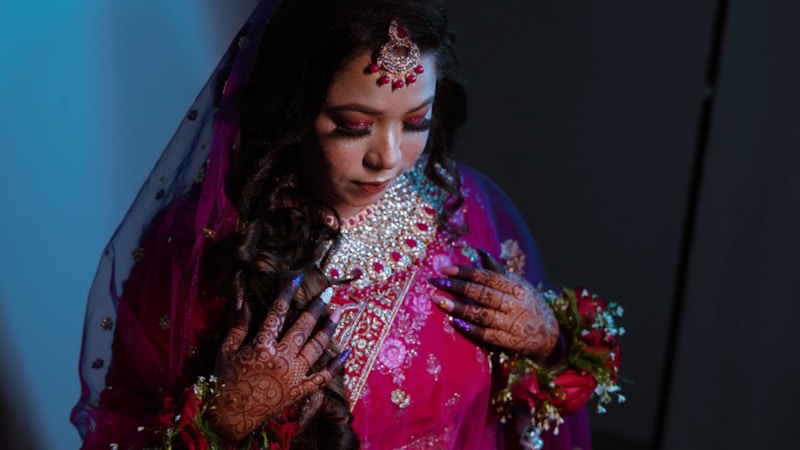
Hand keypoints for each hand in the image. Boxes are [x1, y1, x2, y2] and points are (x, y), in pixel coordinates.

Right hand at [207, 274, 345, 443]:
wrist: (228, 418)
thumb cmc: (224, 381)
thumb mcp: (226, 350)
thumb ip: (238, 325)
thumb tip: (245, 300)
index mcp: (261, 347)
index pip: (277, 314)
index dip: (287, 293)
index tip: (298, 278)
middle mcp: (281, 359)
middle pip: (302, 328)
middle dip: (316, 308)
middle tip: (328, 293)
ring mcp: (293, 376)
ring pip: (316, 348)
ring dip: (328, 329)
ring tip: (338, 313)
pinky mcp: (299, 392)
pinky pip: (322, 378)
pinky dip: (336, 365)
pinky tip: (347, 351)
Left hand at [428, 250, 557, 359]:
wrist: (550, 336)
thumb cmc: (528, 305)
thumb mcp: (518, 285)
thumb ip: (497, 270)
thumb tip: (478, 251)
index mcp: (517, 287)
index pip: (487, 277)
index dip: (465, 272)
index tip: (444, 268)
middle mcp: (515, 305)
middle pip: (482, 294)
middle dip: (457, 287)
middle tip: (434, 282)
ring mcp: (512, 325)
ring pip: (482, 314)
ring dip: (458, 308)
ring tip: (438, 300)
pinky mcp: (509, 343)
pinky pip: (487, 335)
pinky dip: (470, 329)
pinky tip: (453, 322)